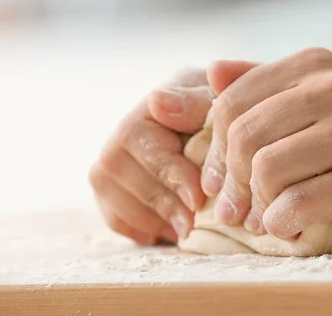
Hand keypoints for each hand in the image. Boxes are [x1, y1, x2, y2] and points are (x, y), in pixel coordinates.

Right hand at [89, 69, 213, 244]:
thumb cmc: (221, 119)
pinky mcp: (112, 192)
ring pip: (114, 197)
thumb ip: (193, 102)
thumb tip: (158, 102)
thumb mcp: (216, 103)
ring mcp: (110, 165)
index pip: (138, 138)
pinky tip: (170, 230)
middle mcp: (120, 135)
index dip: (168, 172)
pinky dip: (142, 229)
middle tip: (192, 224)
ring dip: (151, 218)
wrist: (215, 133)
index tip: (198, 198)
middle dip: (161, 202)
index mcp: (146, 109)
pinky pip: (115, 218)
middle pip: (121, 172)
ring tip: (186, 229)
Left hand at [203, 48, 331, 242]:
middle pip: (243, 136)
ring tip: (264, 219)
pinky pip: (297, 203)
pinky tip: (288, 228)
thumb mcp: (321, 99)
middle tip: (232, 211)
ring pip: (266, 169)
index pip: (231, 101)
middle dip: (229, 182)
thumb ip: (264, 84)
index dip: (214, 149)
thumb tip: (211, 72)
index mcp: (315, 64)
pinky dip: (281, 223)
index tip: (218, 182)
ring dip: (256, 205)